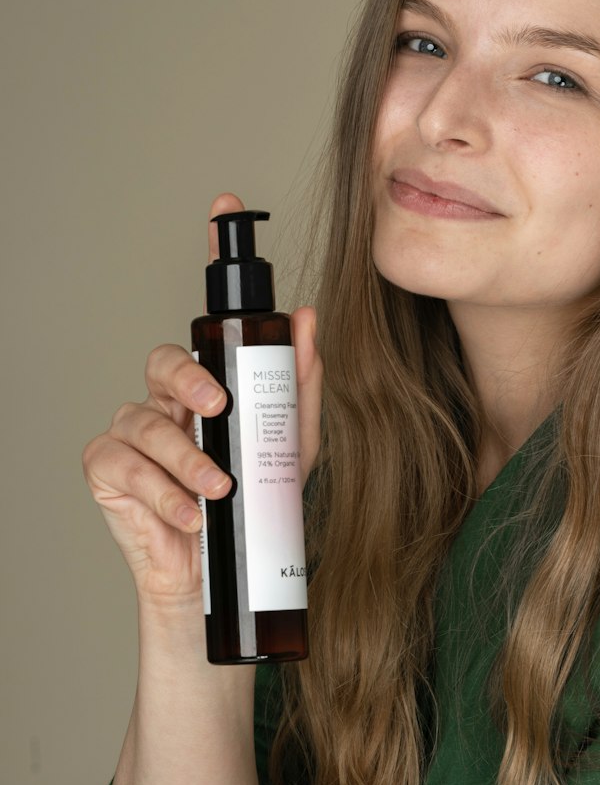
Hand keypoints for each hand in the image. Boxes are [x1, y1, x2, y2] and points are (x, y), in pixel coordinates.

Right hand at [81, 193, 323, 614]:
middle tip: (218, 407)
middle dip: (189, 380)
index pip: (208, 318)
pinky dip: (160, 490)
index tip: (226, 207)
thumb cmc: (253, 506)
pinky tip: (187, 514)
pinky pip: (124, 462)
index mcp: (211, 383)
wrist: (223, 577)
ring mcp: (134, 430)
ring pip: (146, 419)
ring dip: (186, 458)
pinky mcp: (108, 468)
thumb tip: (306, 319)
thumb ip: (298, 388)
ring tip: (216, 490)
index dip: (214, 256)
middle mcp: (168, 398)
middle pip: (165, 359)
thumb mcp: (291, 447)